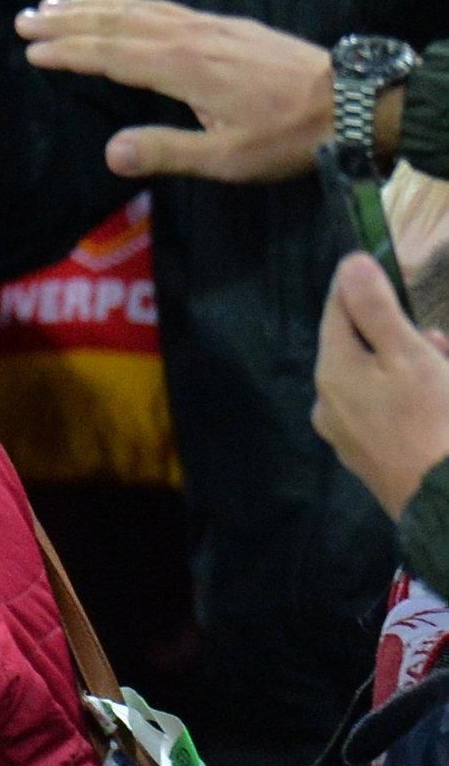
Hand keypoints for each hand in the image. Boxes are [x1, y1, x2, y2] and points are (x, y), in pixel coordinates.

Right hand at [15, 0, 331, 181]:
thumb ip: (167, 152)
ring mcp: (209, 26)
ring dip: (93, 5)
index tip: (31, 50)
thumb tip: (109, 153)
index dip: (68, 50)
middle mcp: (190, 36)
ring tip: (57, 5)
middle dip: (67, 20)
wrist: (354, 100)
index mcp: (183, 66)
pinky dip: (128, 3)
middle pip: (116, 21)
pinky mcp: (226, 25)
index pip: (110, 52)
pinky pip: (162, 6)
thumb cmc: (289, 135)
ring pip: (138, 7)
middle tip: (24, 19)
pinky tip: (120, 7)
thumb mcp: (228, 159)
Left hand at [314, 252, 448, 518]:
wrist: (444, 501)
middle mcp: (328, 402)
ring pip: (376, 381)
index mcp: (332, 372)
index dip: (359, 287)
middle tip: (434, 337)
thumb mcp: (407, 355)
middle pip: (358, 348)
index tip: (376, 266)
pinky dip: (409, 397)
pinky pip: (385, 412)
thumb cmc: (431, 420)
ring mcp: (348, 433)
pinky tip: (438, 398)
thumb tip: (350, 264)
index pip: (336, 312)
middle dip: (398, 333)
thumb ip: (376, 309)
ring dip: (410, 364)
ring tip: (443, 360)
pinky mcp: (371, 457)